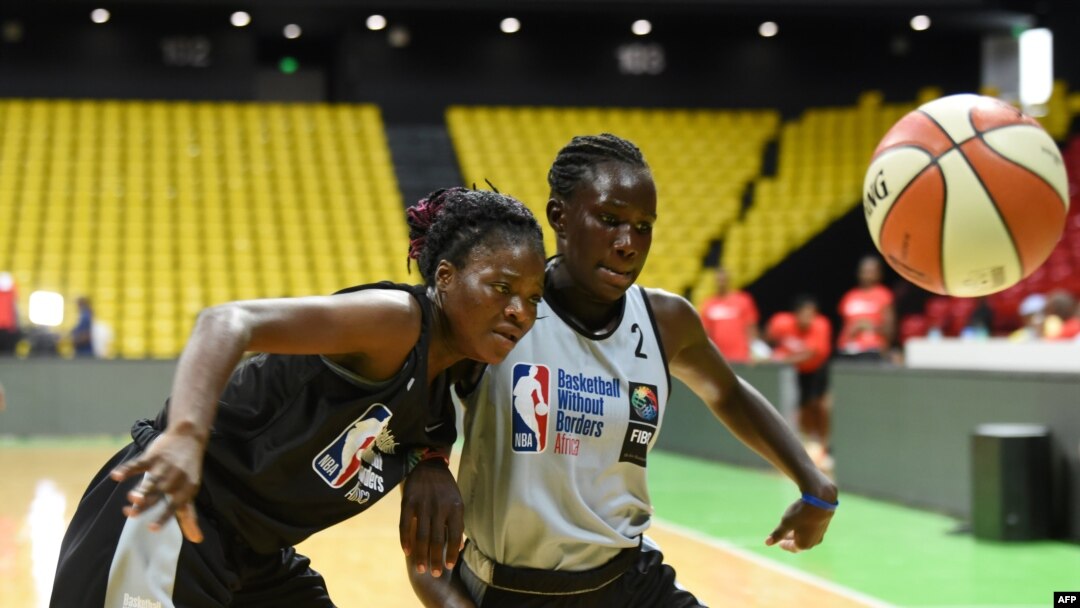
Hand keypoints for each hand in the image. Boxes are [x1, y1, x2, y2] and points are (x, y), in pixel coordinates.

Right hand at [109, 431, 205, 542]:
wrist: (189, 438)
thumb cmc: (187, 472)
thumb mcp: (190, 492)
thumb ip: (189, 516)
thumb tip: (197, 540)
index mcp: (185, 490)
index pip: (174, 507)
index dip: (163, 518)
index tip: (151, 529)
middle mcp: (175, 480)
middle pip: (159, 495)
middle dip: (145, 504)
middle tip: (130, 514)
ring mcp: (163, 467)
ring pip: (150, 481)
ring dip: (140, 489)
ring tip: (131, 498)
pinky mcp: (153, 457)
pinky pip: (139, 464)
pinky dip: (127, 469)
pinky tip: (116, 476)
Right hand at [400, 460, 463, 577]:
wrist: (429, 464)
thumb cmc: (446, 488)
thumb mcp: (457, 502)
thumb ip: (458, 524)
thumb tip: (459, 547)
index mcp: (455, 507)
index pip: (455, 535)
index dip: (451, 552)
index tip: (449, 566)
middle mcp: (439, 507)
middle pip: (437, 539)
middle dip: (435, 558)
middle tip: (434, 574)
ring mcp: (422, 504)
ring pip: (421, 535)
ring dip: (420, 554)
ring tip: (421, 568)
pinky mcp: (408, 501)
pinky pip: (404, 524)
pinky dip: (405, 539)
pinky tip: (406, 551)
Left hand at [765, 497, 834, 552]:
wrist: (821, 500)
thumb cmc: (801, 513)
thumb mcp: (786, 523)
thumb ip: (778, 534)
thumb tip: (767, 543)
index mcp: (804, 544)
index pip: (792, 548)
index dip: (785, 545)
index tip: (779, 544)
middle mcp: (814, 542)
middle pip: (800, 543)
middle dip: (791, 540)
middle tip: (783, 537)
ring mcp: (820, 534)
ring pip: (807, 536)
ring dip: (798, 534)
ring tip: (791, 529)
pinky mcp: (824, 525)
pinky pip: (812, 530)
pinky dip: (805, 528)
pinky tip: (802, 521)